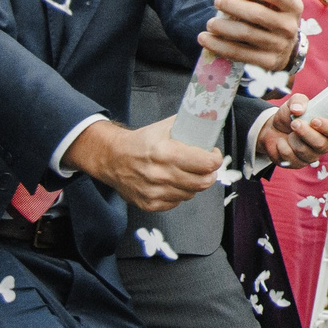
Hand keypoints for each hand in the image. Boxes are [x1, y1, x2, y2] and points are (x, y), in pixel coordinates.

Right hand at [66, 115, 220, 211]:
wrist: (112, 158)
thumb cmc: (141, 142)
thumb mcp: (165, 127)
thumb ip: (189, 126)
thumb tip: (210, 123)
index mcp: (166, 152)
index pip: (206, 163)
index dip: (215, 159)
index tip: (213, 155)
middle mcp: (160, 175)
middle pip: (203, 182)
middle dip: (209, 173)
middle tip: (206, 167)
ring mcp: (154, 192)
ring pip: (191, 194)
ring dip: (194, 184)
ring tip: (187, 173)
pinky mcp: (149, 204)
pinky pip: (176, 202)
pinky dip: (179, 193)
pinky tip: (173, 182)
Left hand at [201, 0, 303, 71]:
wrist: (285, 48)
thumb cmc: (269, 14)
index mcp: (293, 5)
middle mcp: (290, 26)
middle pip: (258, 14)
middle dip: (233, 6)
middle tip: (217, 1)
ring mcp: (280, 46)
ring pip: (246, 34)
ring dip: (223, 27)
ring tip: (209, 23)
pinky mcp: (268, 62)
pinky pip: (240, 53)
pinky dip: (219, 46)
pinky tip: (205, 39)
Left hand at [259, 95, 327, 168]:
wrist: (272, 129)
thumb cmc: (289, 116)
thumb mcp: (293, 103)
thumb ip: (298, 101)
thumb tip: (298, 109)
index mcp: (327, 128)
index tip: (315, 120)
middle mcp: (323, 144)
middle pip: (321, 144)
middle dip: (306, 133)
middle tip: (294, 122)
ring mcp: (311, 155)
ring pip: (304, 151)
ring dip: (292, 139)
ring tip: (289, 131)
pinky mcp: (298, 163)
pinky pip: (291, 158)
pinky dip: (282, 147)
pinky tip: (281, 142)